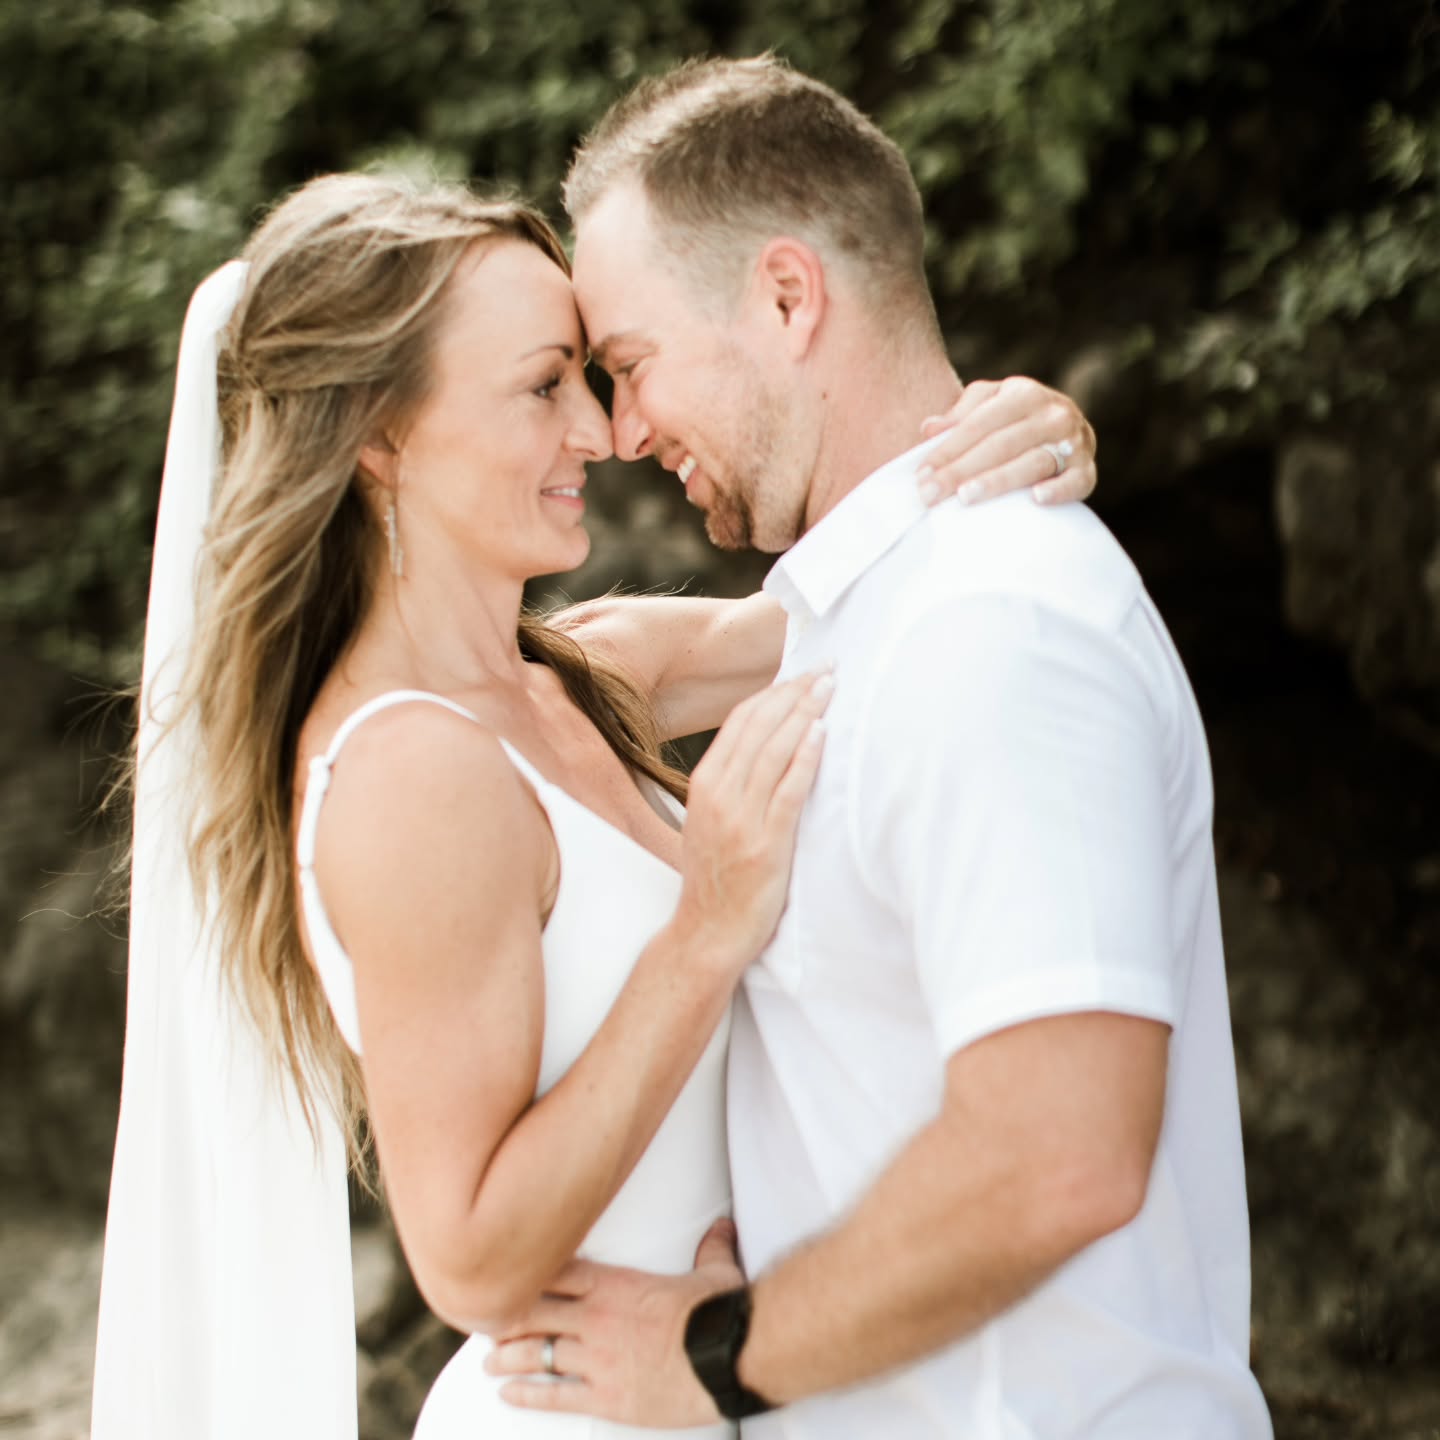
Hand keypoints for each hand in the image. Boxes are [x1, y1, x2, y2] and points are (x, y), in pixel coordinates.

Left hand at [487, 1219, 743, 1425]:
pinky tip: (509, 1395)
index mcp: (617, 1284)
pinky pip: (556, 1395)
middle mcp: (598, 1318)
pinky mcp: (606, 1396)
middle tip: (486, 1322)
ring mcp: (598, 1358)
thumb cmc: (722, 1312)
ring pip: (538, 1353)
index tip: (509, 1276)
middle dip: (507, 1317)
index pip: (557, 1272)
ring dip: (507, 1356)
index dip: (528, 1274)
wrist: (729, 1355)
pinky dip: (528, 1395)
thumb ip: (712, 1247)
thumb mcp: (716, 1271)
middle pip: (536, 1312)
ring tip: (488, 1362)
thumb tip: (722, 1229)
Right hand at [675, 670, 831, 963]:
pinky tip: (822, 733)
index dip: (773, 692)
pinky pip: (788, 790)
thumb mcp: (710, 820)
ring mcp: (740, 818)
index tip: (801, 674)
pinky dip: (805, 757)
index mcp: (703, 784)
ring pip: (774, 750)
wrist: (708, 931)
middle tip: (826, 670)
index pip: (740, 721)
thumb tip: (767, 746)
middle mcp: (718, 794)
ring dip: (805, 713)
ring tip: (830, 689)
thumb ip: (732, 784)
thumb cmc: (716, 877)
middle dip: (795, 692)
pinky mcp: (765, 843)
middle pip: (760, 726)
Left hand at [916, 376, 1097, 507]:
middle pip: (1000, 445)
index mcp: (1024, 394)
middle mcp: (1053, 413)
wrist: (1064, 428)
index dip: (948, 449)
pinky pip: (1077, 481)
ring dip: (998, 480)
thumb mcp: (988, 406)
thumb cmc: (1013, 421)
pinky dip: (1060, 490)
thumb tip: (928, 428)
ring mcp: (1075, 442)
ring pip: (1033, 462)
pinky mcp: (1087, 470)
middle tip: (930, 494)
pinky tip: (1035, 499)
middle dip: (961, 470)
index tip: (921, 474)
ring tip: (965, 497)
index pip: (979, 425)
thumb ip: (960, 416)